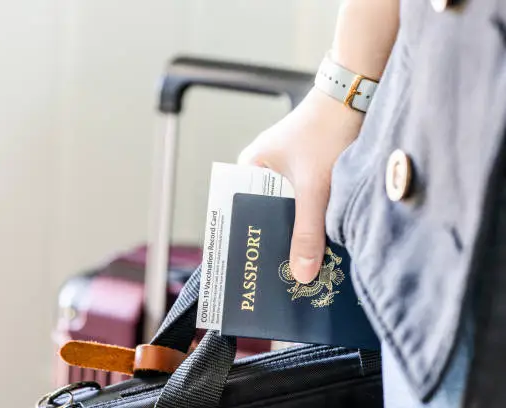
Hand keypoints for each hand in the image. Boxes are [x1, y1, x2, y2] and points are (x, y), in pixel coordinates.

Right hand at [238, 87, 363, 282]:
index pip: (239, 213)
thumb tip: (301, 275)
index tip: (253, 271)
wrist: (357, 95)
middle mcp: (264, 170)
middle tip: (282, 278)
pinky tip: (321, 242)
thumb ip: (307, 232)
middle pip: (266, 216)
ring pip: (288, 212)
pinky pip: (305, 204)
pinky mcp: (310, 171)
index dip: (247, 242)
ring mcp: (287, 171)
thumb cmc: (326, 132)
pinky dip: (312, 221)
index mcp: (250, 168)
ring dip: (297, 233)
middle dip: (276, 243)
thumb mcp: (315, 187)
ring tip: (302, 266)